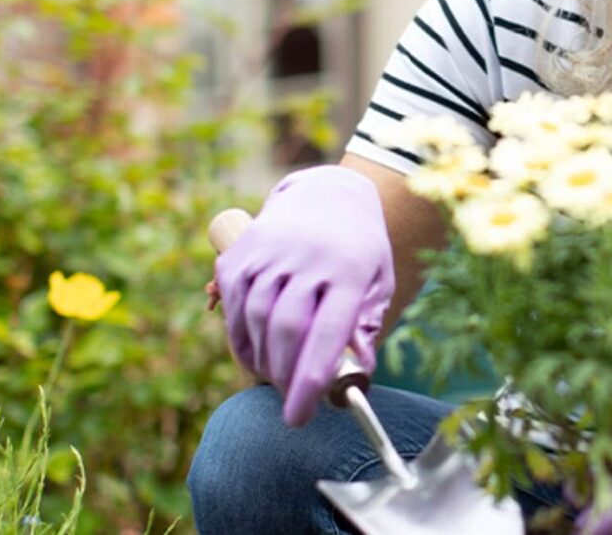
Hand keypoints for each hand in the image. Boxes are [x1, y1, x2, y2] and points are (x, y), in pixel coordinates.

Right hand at [214, 165, 394, 425]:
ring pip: (255, 319)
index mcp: (350, 269)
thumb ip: (366, 327)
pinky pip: (233, 304)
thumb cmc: (359, 254)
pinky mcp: (241, 251)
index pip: (327, 332)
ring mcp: (270, 250)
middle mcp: (308, 256)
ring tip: (275, 380)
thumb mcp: (378, 285)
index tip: (300, 417)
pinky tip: (253, 357)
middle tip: (290, 406)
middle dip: (284, 377)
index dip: (310, 380)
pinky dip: (239, 339)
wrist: (329, 196)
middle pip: (287, 328)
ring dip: (261, 361)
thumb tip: (357, 375)